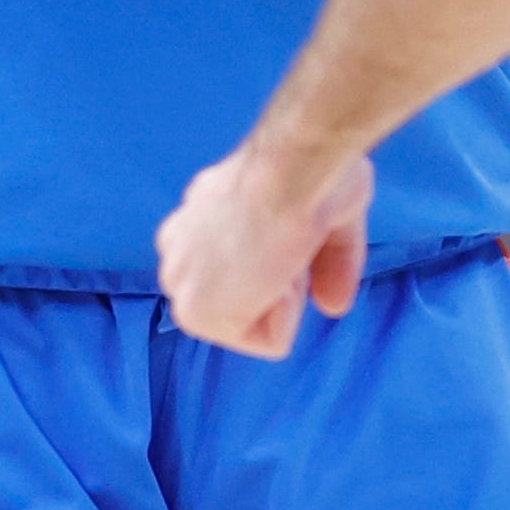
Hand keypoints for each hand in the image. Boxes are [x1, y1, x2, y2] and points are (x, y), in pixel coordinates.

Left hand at [156, 142, 370, 358]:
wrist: (291, 170)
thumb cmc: (309, 172)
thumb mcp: (328, 215)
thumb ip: (327, 264)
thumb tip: (333, 306)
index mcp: (196, 221)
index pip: (247, 272)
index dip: (290, 260)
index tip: (292, 224)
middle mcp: (176, 250)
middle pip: (249, 299)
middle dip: (283, 281)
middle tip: (287, 240)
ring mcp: (179, 281)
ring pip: (257, 321)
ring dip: (287, 294)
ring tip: (281, 251)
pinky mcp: (192, 311)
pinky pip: (267, 340)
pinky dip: (289, 311)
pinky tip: (277, 268)